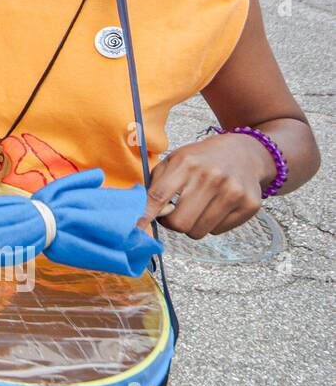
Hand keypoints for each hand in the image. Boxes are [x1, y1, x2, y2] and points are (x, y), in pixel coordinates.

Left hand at [140, 134, 272, 237]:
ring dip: (192, 225)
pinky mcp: (249, 205)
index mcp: (187, 163)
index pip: (159, 196)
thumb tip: (141, 212)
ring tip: (196, 208)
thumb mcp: (174, 160)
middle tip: (174, 214)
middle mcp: (211, 177)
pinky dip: (212, 224)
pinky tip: (215, 207)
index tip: (136, 227)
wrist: (245, 153)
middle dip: (172, 224)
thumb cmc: (202, 159)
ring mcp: (233, 192)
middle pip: (180, 223)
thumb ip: (156, 184)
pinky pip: (218, 231)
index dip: (145, 215)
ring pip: (198, 231)